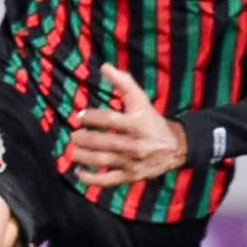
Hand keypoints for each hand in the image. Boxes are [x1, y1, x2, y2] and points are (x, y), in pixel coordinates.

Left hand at [70, 63, 187, 186]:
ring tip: (72, 151)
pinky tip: (78, 173)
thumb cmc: (151, 120)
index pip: (110, 120)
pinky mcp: (131, 177)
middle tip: (73, 134)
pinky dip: (91, 179)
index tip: (79, 116)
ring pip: (103, 161)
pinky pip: (108, 180)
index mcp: (137, 124)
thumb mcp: (140, 99)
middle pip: (105, 142)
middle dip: (84, 138)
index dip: (92, 117)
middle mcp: (135, 145)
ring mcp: (132, 163)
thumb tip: (104, 66)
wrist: (175, 147)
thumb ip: (123, 82)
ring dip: (84, 157)